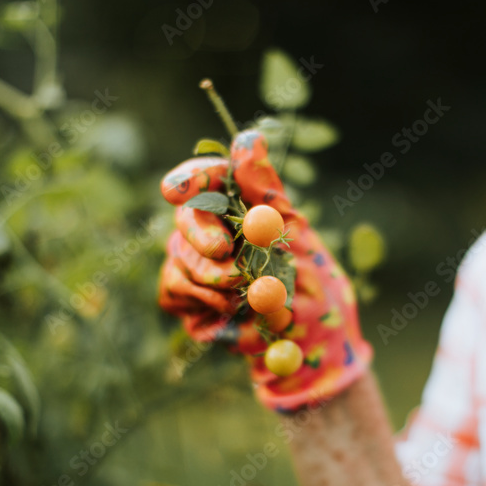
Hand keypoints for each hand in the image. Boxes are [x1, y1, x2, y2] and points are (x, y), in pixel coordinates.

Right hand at [158, 130, 372, 411]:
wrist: (309, 345)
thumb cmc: (312, 286)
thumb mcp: (299, 236)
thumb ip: (267, 191)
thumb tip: (247, 140)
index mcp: (241, 204)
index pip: (206, 177)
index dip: (190, 178)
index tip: (178, 189)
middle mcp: (212, 226)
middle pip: (186, 214)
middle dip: (202, 234)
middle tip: (226, 253)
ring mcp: (192, 259)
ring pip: (178, 254)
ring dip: (213, 276)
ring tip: (246, 293)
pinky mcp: (182, 294)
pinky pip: (173, 287)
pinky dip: (201, 300)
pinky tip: (229, 310)